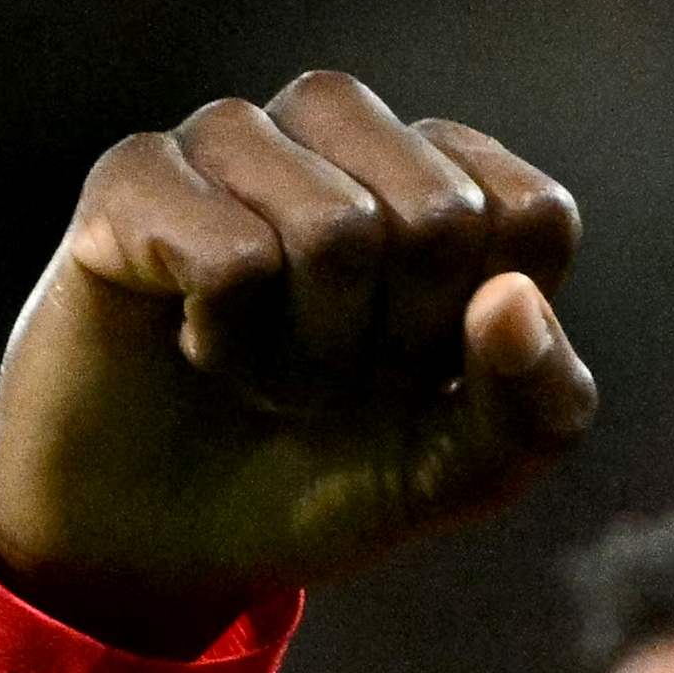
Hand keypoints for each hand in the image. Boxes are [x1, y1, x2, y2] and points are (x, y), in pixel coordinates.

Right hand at [0, 72, 595, 649]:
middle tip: (336, 375)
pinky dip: (230, 343)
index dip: (485, 330)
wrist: (169, 539)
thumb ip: (537, 404)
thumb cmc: (330, 475)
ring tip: (268, 368)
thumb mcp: (465, 470)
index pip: (533, 213)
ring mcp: (236, 142)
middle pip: (440, 214)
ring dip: (311, 351)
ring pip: (336, 228)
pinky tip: (200, 348)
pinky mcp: (136, 177)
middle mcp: (343, 133)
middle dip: (399, 343)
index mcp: (445, 177)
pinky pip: (229, 254)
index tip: (427, 371)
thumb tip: (514, 299)